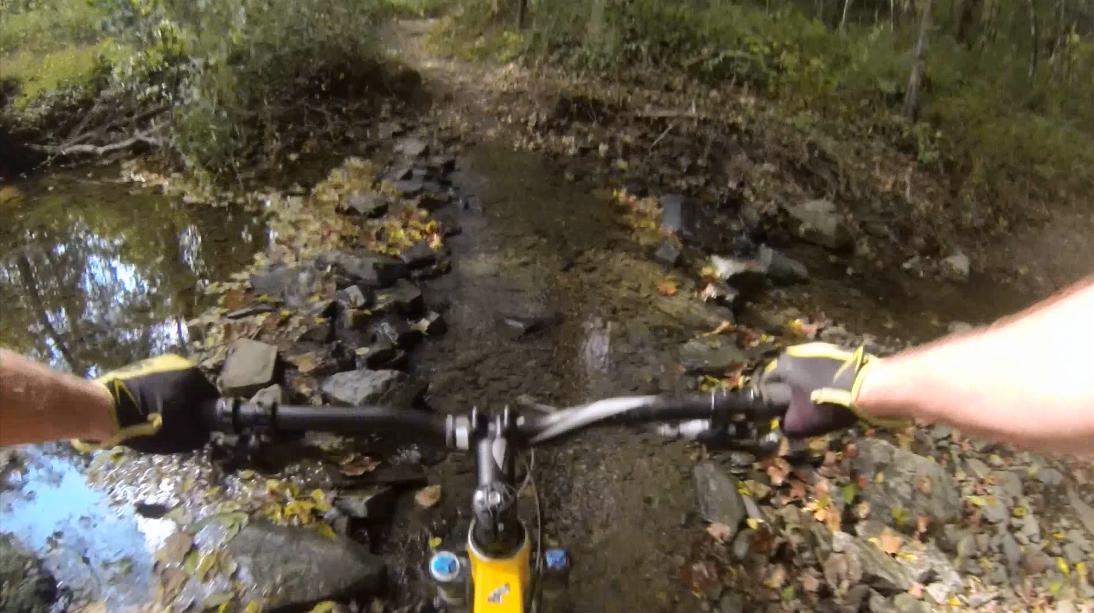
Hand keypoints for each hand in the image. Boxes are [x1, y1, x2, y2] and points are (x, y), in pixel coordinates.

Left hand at [92, 355, 219, 452]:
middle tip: (176, 424)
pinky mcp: (133, 368)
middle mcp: (177, 362)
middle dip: (185, 405)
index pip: (209, 396)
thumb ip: (200, 434)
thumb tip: (203, 431)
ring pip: (169, 386)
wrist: (105, 410)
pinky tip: (140, 412)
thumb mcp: (182, 437)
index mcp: (193, 374)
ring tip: (155, 419)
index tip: (196, 427)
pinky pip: (151, 385)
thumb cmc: (150, 422)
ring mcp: (153, 363)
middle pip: (189, 389)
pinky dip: (150, 397)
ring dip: (167, 400)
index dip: (204, 414)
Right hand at [759, 342, 877, 437]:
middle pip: (787, 376)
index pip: (766, 383)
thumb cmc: (825, 405)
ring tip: (819, 402)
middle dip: (791, 391)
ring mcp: (820, 348)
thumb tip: (783, 424)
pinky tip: (833, 393)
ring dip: (808, 384)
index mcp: (783, 364)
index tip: (779, 413)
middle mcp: (797, 351)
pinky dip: (824, 380)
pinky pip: (823, 369)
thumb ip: (784, 426)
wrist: (867, 388)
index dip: (770, 400)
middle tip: (800, 409)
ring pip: (806, 371)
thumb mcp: (799, 424)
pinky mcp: (838, 351)